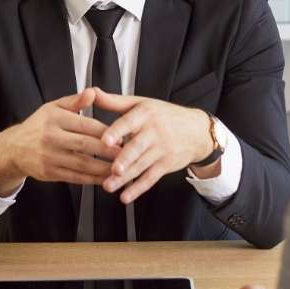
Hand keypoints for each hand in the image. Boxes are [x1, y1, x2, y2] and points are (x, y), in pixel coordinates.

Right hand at [0, 89, 119, 195]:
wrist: (14, 149)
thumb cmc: (39, 125)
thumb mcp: (53, 108)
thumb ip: (75, 101)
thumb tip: (93, 92)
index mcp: (55, 118)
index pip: (86, 125)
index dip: (107, 132)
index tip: (125, 135)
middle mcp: (51, 137)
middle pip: (86, 145)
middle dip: (109, 151)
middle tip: (129, 154)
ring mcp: (49, 157)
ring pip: (82, 164)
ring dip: (104, 168)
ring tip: (122, 169)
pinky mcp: (49, 173)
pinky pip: (75, 177)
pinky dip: (92, 179)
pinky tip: (105, 179)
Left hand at [92, 88, 217, 203]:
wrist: (197, 131)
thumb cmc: (165, 115)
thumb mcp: (142, 103)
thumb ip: (114, 101)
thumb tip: (92, 92)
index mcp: (145, 114)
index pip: (129, 122)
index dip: (117, 131)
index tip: (105, 140)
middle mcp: (154, 132)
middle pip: (137, 147)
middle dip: (125, 159)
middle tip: (113, 169)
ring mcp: (161, 150)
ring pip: (141, 165)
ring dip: (125, 178)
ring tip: (109, 186)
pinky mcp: (166, 165)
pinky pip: (151, 178)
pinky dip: (138, 189)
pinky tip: (126, 197)